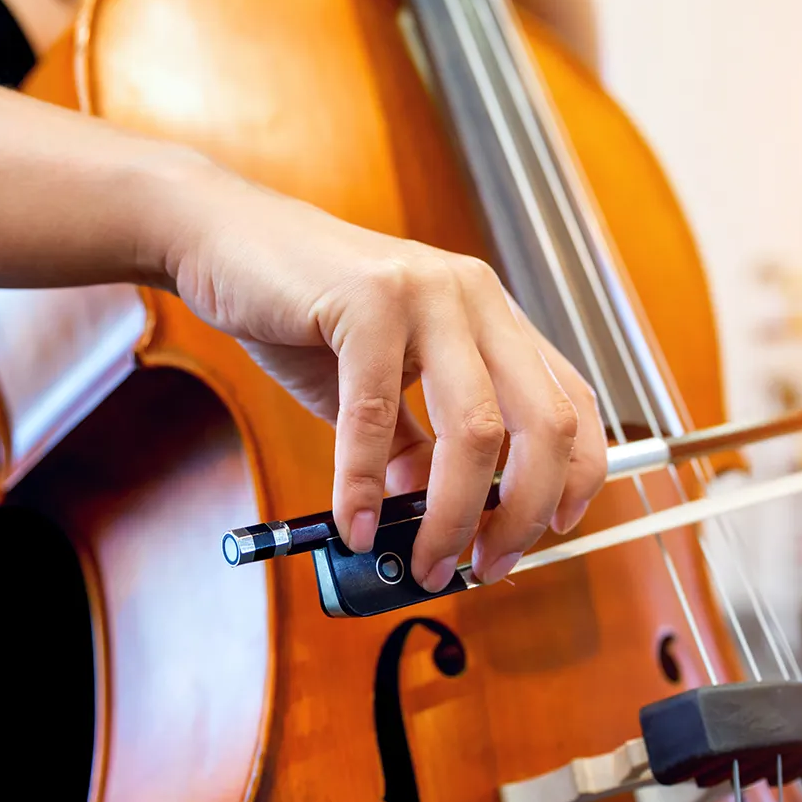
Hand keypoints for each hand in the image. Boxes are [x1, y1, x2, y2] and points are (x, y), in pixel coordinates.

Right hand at [161, 173, 608, 589]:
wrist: (224, 236)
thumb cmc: (301, 309)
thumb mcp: (375, 380)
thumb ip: (412, 441)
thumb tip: (432, 514)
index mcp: (491, 314)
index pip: (571, 399)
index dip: (577, 473)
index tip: (554, 529)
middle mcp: (475, 297)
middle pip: (542, 424)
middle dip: (521, 514)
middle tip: (485, 566)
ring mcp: (427, 292)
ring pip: (474, 429)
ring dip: (453, 516)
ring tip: (424, 561)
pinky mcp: (368, 299)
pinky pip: (376, 415)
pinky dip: (362, 487)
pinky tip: (352, 524)